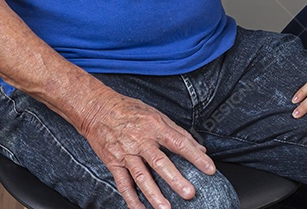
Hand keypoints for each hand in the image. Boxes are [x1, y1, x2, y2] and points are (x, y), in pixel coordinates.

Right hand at [76, 89, 214, 208]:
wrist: (97, 108)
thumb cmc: (128, 109)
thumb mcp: (155, 114)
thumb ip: (178, 132)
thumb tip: (199, 148)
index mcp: (154, 126)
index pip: (179, 142)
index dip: (196, 156)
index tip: (210, 169)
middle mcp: (140, 140)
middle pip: (159, 162)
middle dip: (175, 179)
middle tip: (189, 193)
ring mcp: (126, 153)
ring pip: (141, 176)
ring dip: (154, 195)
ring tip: (166, 208)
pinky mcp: (113, 162)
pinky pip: (123, 184)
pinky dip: (131, 199)